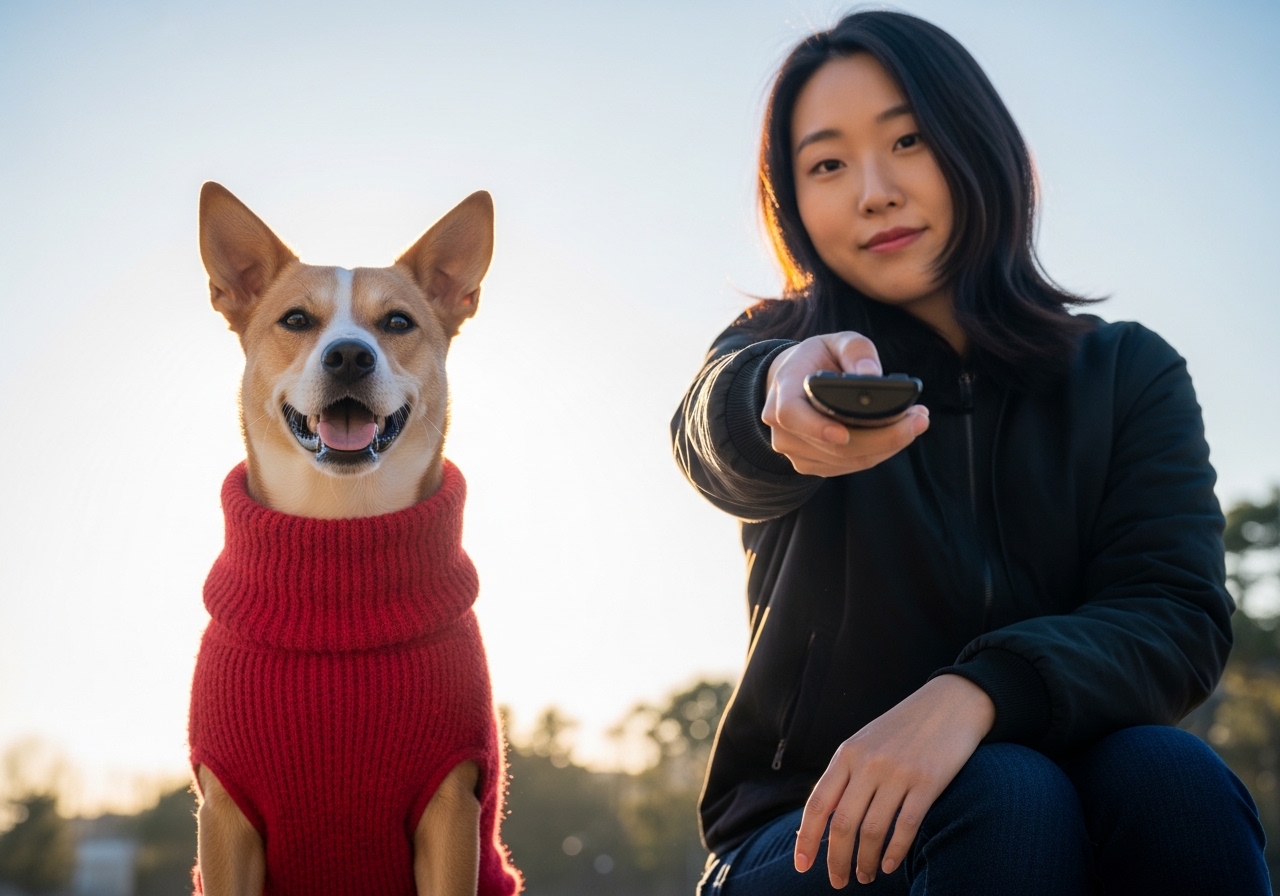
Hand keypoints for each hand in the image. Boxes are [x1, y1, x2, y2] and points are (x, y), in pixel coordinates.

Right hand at [763, 332, 928, 476]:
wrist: (794, 383)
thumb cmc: (818, 360)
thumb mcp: (836, 342)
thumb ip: (856, 351)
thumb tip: (872, 375)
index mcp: (784, 391)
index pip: (791, 415)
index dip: (816, 427)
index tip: (843, 432)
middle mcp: (784, 428)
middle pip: (834, 446)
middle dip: (882, 436)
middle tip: (919, 418)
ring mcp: (795, 450)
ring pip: (847, 459)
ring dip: (887, 445)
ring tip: (915, 421)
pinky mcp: (811, 464)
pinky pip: (849, 466)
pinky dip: (878, 453)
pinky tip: (896, 434)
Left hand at [794, 674, 994, 886]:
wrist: (949, 702)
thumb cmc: (903, 728)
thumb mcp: (865, 743)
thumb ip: (846, 776)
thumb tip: (824, 820)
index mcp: (847, 754)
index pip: (818, 804)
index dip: (806, 838)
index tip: (801, 865)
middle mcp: (868, 763)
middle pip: (843, 824)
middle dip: (836, 859)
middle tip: (838, 882)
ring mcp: (898, 772)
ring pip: (872, 830)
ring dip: (865, 861)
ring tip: (864, 876)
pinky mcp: (928, 781)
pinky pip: (906, 826)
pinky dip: (894, 851)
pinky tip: (888, 865)